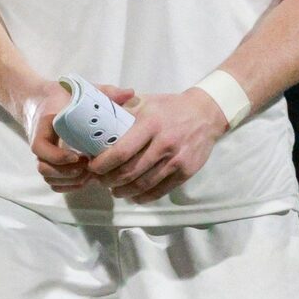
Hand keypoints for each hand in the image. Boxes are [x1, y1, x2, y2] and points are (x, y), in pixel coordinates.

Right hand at [23, 80, 97, 192]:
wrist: (41, 101)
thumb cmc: (64, 96)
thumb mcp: (82, 89)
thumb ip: (105, 91)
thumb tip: (130, 93)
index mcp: (45, 126)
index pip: (40, 148)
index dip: (57, 157)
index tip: (78, 155)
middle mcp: (41, 144)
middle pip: (44, 169)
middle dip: (68, 172)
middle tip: (89, 165)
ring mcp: (45, 156)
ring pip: (49, 178)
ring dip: (70, 180)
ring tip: (90, 173)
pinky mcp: (51, 163)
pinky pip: (54, 182)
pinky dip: (69, 185)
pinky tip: (85, 179)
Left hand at [87, 86, 225, 202]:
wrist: (207, 113)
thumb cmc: (169, 108)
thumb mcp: (144, 102)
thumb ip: (120, 110)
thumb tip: (91, 120)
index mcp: (150, 124)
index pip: (121, 152)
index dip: (102, 165)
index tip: (92, 167)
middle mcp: (164, 143)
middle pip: (129, 172)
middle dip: (109, 180)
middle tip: (100, 180)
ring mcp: (177, 159)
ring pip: (143, 184)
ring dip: (123, 191)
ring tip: (114, 189)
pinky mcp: (187, 171)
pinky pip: (161, 190)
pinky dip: (143, 197)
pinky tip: (133, 195)